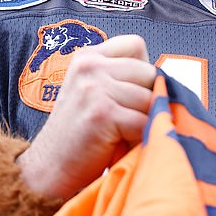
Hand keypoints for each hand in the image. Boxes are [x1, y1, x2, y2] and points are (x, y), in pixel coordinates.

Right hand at [16, 34, 155, 198]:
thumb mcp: (93, 93)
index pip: (135, 44)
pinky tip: (120, 145)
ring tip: (123, 135)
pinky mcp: (102, 113)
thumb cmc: (79, 135)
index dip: (142, 71)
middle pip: (148, 72)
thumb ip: (121, 79)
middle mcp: (90, 66)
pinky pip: (145, 122)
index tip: (131, 95)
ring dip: (145, 122)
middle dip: (148, 99)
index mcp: (87, 57)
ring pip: (150, 99)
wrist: (47, 170)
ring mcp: (95, 88)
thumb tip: (168, 82)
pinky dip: (141, 138)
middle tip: (129, 121)